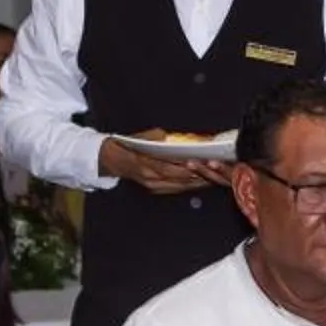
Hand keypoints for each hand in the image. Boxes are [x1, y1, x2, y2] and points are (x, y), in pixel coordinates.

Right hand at [99, 132, 231, 194]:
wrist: (111, 160)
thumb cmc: (128, 145)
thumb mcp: (140, 136)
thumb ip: (156, 136)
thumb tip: (170, 136)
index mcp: (145, 163)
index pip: (169, 167)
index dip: (186, 167)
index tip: (201, 163)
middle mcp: (149, 178)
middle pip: (178, 180)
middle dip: (197, 176)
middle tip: (214, 171)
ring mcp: (152, 185)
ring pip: (178, 187)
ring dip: (196, 183)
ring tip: (212, 177)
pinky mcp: (154, 189)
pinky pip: (175, 188)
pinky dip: (188, 185)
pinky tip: (199, 181)